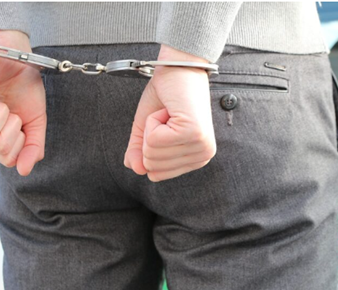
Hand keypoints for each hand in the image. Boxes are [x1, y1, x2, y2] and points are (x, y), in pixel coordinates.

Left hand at [0, 30, 45, 175]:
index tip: (19, 121)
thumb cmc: (22, 85)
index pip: (6, 159)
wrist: (14, 55)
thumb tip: (24, 170)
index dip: (20, 141)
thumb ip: (33, 147)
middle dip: (12, 125)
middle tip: (8, 108)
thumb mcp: (34, 122)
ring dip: (1, 111)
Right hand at [123, 45, 216, 181]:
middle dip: (149, 137)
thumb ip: (139, 151)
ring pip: (152, 154)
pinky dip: (153, 120)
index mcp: (196, 159)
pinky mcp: (193, 133)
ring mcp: (200, 146)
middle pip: (153, 166)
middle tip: (166, 117)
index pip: (156, 174)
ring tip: (169, 113)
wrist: (179, 66)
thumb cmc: (167, 95)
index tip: (164, 125)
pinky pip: (154, 140)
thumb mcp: (147, 129)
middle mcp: (203, 156)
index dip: (149, 147)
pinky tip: (169, 110)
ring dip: (152, 127)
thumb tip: (135, 169)